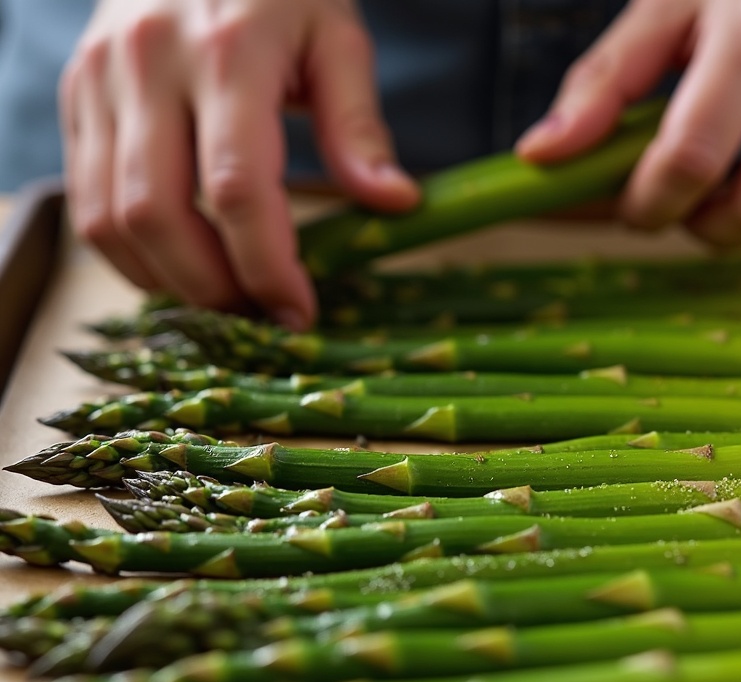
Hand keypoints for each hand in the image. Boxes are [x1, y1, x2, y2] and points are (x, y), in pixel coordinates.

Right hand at [60, 0, 418, 329]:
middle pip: (157, 214)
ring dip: (166, 280)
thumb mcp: (338, 39)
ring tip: (224, 298)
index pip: (237, 188)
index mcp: (229, 53)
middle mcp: (148, 66)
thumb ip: (359, 124)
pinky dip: (130, 254)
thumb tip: (395, 203)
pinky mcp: (76, 99)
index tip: (299, 310)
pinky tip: (179, 267)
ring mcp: (99, 82)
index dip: (267, 266)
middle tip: (259, 314)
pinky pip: (84, 201)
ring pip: (108, 219)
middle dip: (211, 288)